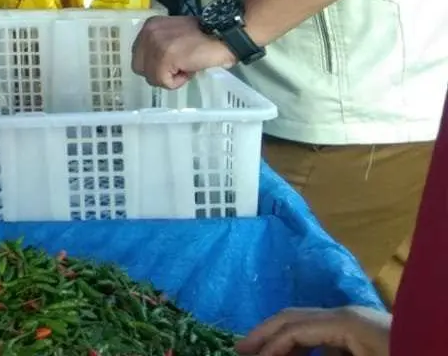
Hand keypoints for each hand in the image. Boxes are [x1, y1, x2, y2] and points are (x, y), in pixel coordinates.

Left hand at [131, 15, 235, 89]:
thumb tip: (155, 63)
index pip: (139, 55)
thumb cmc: (204, 36)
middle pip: (139, 67)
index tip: (173, 61)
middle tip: (178, 67)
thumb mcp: (174, 33)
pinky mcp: (164, 58)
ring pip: (151, 77)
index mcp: (149, 26)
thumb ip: (161, 43)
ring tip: (186, 66)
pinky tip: (189, 69)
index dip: (155, 63)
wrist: (224, 35)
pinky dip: (178, 82)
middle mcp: (147, 33)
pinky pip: (163, 82)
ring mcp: (154, 45)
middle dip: (158, 72)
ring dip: (169, 77)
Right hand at [237, 306, 389, 355]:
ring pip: (309, 327)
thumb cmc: (401, 352)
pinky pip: (327, 337)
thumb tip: (277, 355)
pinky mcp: (365, 336)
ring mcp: (356, 323)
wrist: (435, 346)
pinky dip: (307, 348)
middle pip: (294, 317)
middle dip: (266, 334)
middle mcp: (345, 314)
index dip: (266, 344)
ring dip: (285, 342)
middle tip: (239, 350)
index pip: (292, 327)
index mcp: (343, 320)